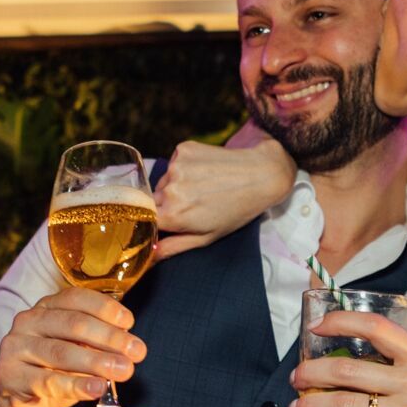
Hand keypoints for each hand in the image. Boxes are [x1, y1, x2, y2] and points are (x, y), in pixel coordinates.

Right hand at [0, 288, 144, 406]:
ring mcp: (15, 348)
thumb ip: (96, 344)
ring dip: (98, 361)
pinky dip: (76, 385)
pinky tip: (96, 389)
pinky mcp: (9, 376)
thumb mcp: (75, 352)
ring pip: (62, 352)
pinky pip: (48, 381)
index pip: (75, 298)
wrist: (14, 405)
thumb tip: (129, 344)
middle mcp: (27, 322)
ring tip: (124, 370)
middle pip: (73, 324)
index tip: (129, 322)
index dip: (105, 308)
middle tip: (137, 352)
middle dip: (110, 337)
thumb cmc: (51, 372)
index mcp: (45, 308)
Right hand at [153, 136, 294, 260]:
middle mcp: (170, 190)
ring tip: (203, 188)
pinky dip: (184, 169)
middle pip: (152, 200)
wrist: (261, 175)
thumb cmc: (236, 211)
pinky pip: (174, 163)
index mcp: (173, 215)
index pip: (144, 220)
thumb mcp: (206, 237)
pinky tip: (205, 172)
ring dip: (176, 186)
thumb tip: (148, 258)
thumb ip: (173, 247)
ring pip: (164, 181)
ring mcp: (176, 166)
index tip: (167, 223)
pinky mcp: (183, 149)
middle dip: (166, 205)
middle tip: (193, 205)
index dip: (154, 223)